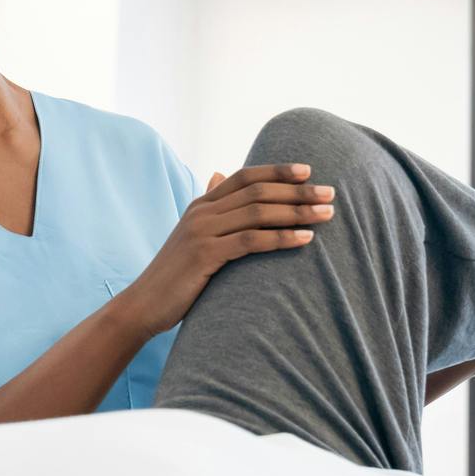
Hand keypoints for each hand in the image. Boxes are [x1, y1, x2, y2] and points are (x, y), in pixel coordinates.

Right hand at [115, 164, 332, 338]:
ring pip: (259, 213)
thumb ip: (210, 208)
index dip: (277, 171)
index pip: (244, 176)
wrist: (143, 305)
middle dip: (298, 191)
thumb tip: (218, 175)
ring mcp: (202, 232)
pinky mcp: (205, 255)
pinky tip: (305, 239)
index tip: (309, 171)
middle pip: (258, 192)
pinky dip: (282, 237)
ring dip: (297, 211)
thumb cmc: (175, 275)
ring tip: (326, 214)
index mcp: (201, 204)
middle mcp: (201, 212)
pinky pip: (251, 241)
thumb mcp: (191, 234)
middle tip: (330, 193)